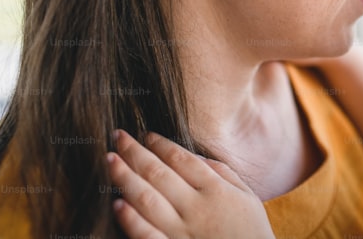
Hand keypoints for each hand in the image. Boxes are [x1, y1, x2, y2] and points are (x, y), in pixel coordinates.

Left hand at [107, 129, 274, 238]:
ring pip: (148, 200)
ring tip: (110, 161)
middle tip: (118, 136)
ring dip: (126, 178)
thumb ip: (224, 174)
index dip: (160, 144)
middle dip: (135, 152)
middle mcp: (196, 208)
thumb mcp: (248, 198)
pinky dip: (131, 220)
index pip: (182, 159)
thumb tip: (196, 156)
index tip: (145, 134)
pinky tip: (118, 205)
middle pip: (159, 173)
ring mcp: (182, 232)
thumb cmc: (252, 233)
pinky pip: (148, 235)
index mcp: (216, 190)